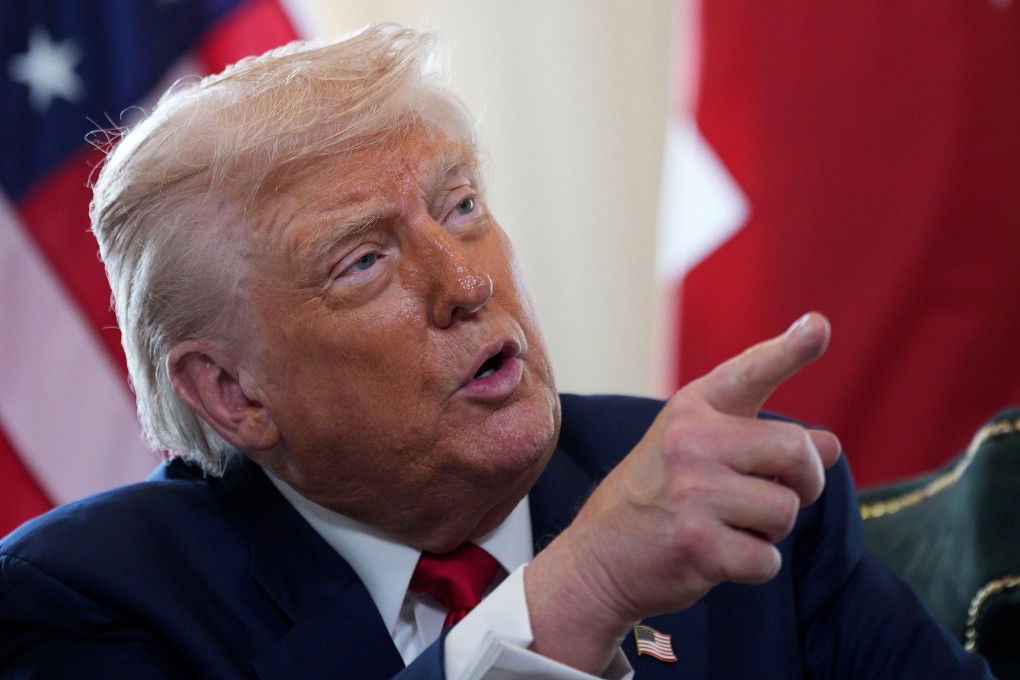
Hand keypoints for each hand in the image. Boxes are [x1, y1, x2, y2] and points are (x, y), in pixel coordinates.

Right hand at [525, 312, 841, 672]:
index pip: (750, 372)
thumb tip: (830, 444)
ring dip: (772, 530)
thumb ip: (761, 442)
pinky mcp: (697, 544)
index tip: (819, 326)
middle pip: (796, 450)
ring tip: (734, 526)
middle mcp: (691, 441)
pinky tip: (722, 557)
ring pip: (786, 509)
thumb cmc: (658, 498)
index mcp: (693, 410)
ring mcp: (692, 492)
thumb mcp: (699, 452)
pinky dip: (756, 566)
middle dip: (807, 481)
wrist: (598, 557)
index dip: (790, 350)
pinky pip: (767, 559)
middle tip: (784, 493)